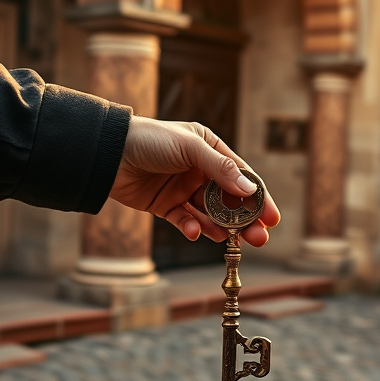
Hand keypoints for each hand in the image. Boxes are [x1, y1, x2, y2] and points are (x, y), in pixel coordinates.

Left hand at [109, 116, 279, 246]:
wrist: (107, 152)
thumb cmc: (150, 139)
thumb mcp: (190, 148)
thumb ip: (221, 169)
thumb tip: (251, 189)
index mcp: (209, 148)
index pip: (241, 176)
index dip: (258, 198)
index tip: (272, 218)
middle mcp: (199, 169)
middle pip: (229, 199)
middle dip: (245, 219)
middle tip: (259, 238)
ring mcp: (182, 189)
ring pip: (210, 214)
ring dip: (222, 228)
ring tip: (232, 241)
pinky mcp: (165, 206)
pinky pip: (185, 221)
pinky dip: (193, 228)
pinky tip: (196, 232)